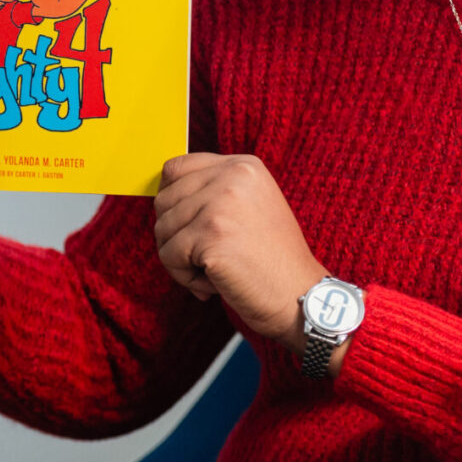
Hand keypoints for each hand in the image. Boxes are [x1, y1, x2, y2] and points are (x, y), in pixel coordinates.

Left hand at [153, 153, 327, 351]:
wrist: (299, 296)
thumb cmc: (271, 260)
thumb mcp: (250, 205)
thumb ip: (213, 191)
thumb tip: (163, 193)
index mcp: (243, 165)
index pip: (175, 169)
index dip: (171, 201)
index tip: (187, 227)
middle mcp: (232, 176)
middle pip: (163, 200)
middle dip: (174, 235)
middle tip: (202, 258)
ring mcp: (221, 203)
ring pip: (162, 229)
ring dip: (179, 259)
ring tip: (212, 271)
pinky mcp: (211, 234)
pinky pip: (168, 255)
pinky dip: (184, 277)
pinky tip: (212, 284)